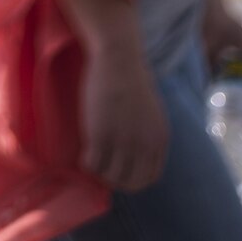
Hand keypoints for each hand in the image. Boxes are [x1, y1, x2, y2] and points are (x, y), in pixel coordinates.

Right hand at [78, 41, 169, 190]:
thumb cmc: (131, 77)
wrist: (118, 58)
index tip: (119, 171)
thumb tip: (137, 150)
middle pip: (131, 183)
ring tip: (91, 160)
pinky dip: (86, 164)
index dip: (132, 179)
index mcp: (158, 140)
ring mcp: (123, 142)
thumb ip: (148, 133)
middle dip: (115, 181)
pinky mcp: (101, 135)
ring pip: (110, 177)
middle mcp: (144, 146)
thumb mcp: (151, 111)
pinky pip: (92, 164)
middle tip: (101, 169)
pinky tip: (83, 154)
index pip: (149, 177)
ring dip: (99, 173)